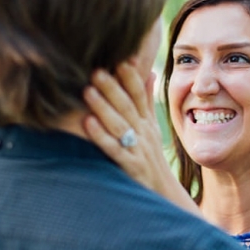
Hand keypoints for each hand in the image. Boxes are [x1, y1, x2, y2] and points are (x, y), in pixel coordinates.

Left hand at [82, 62, 201, 215]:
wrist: (162, 192)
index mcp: (146, 122)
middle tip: (96, 69)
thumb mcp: (153, 128)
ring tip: (88, 90)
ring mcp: (137, 149)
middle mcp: (143, 133)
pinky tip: (87, 123)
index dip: (131, 77)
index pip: (140, 95)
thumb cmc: (152, 157)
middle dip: (112, 87)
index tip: (122, 57)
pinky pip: (114, 149)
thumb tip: (149, 72)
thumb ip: (147, 100)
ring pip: (119, 125)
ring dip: (103, 107)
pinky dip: (101, 136)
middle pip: (127, 106)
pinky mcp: (130, 166)